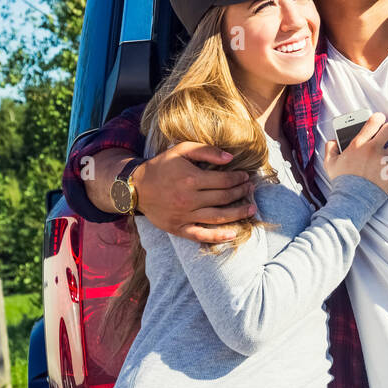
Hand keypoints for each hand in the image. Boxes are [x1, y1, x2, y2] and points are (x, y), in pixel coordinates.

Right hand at [133, 142, 255, 244]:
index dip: (238, 179)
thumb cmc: (162, 166)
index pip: (224, 181)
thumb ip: (207, 151)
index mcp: (192, 179)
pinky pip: (201, 235)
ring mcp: (184, 216)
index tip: (245, 176)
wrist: (136, 187)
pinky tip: (232, 234)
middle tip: (250, 189)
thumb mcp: (182, 150)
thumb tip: (231, 158)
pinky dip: (218, 237)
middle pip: (224, 198)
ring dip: (238, 213)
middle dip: (241, 193)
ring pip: (218, 217)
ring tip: (252, 209)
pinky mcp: (178, 228)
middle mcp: (189, 199)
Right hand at [323, 113, 387, 195]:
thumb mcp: (330, 164)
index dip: (378, 117)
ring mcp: (385, 161)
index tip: (379, 119)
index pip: (374, 121)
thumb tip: (332, 142)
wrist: (353, 200)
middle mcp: (374, 149)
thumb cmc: (342, 181)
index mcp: (359, 144)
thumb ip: (330, 149)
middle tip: (387, 133)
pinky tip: (386, 170)